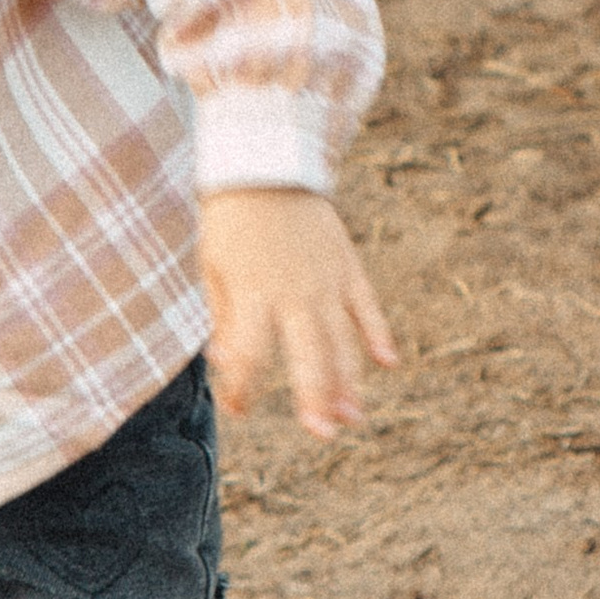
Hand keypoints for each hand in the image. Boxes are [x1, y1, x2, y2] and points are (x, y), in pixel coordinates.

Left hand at [199, 188, 397, 438]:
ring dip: (349, 380)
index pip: (250, 355)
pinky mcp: (347, 265)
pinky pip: (367, 305)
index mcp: (253, 294)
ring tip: (352, 418)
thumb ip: (220, 315)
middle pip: (310, 355)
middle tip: (323, 435)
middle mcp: (295, 292)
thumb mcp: (211, 267)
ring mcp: (327, 279)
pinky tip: (388, 362)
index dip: (242, 388)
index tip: (238, 409)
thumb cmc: (229, 220)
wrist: (265, 163)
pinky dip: (378, 334)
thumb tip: (222, 362)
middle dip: (315, 398)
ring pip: (343, 339)